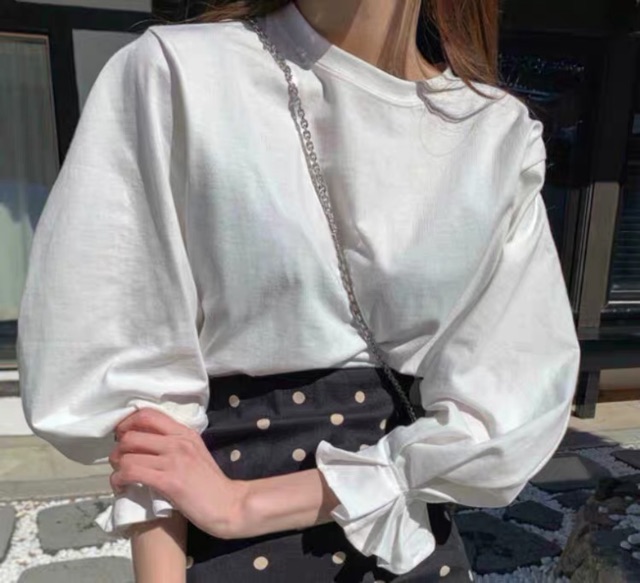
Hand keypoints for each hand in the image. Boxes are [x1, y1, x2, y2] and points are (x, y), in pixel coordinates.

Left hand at [109, 408, 249, 538]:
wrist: (227, 504)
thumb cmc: (210, 483)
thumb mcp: (195, 452)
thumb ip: (175, 443)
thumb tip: (147, 443)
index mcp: (184, 432)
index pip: (148, 414)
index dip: (127, 423)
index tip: (123, 437)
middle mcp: (178, 441)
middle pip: (132, 433)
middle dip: (117, 448)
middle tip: (120, 461)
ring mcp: (173, 460)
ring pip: (127, 454)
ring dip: (116, 467)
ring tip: (121, 477)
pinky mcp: (168, 481)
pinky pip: (131, 472)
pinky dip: (119, 480)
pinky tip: (123, 487)